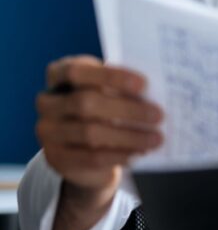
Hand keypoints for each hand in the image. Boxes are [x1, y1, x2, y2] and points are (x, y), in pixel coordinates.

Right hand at [36, 55, 161, 194]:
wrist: (84, 146)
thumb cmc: (103, 106)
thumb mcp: (108, 90)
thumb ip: (122, 87)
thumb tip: (156, 93)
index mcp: (58, 75)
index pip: (76, 71)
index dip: (110, 76)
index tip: (143, 84)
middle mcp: (47, 102)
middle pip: (85, 103)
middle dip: (127, 109)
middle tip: (158, 115)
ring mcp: (48, 131)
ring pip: (89, 133)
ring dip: (129, 136)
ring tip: (156, 138)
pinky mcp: (56, 158)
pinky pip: (90, 157)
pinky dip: (119, 154)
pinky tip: (139, 153)